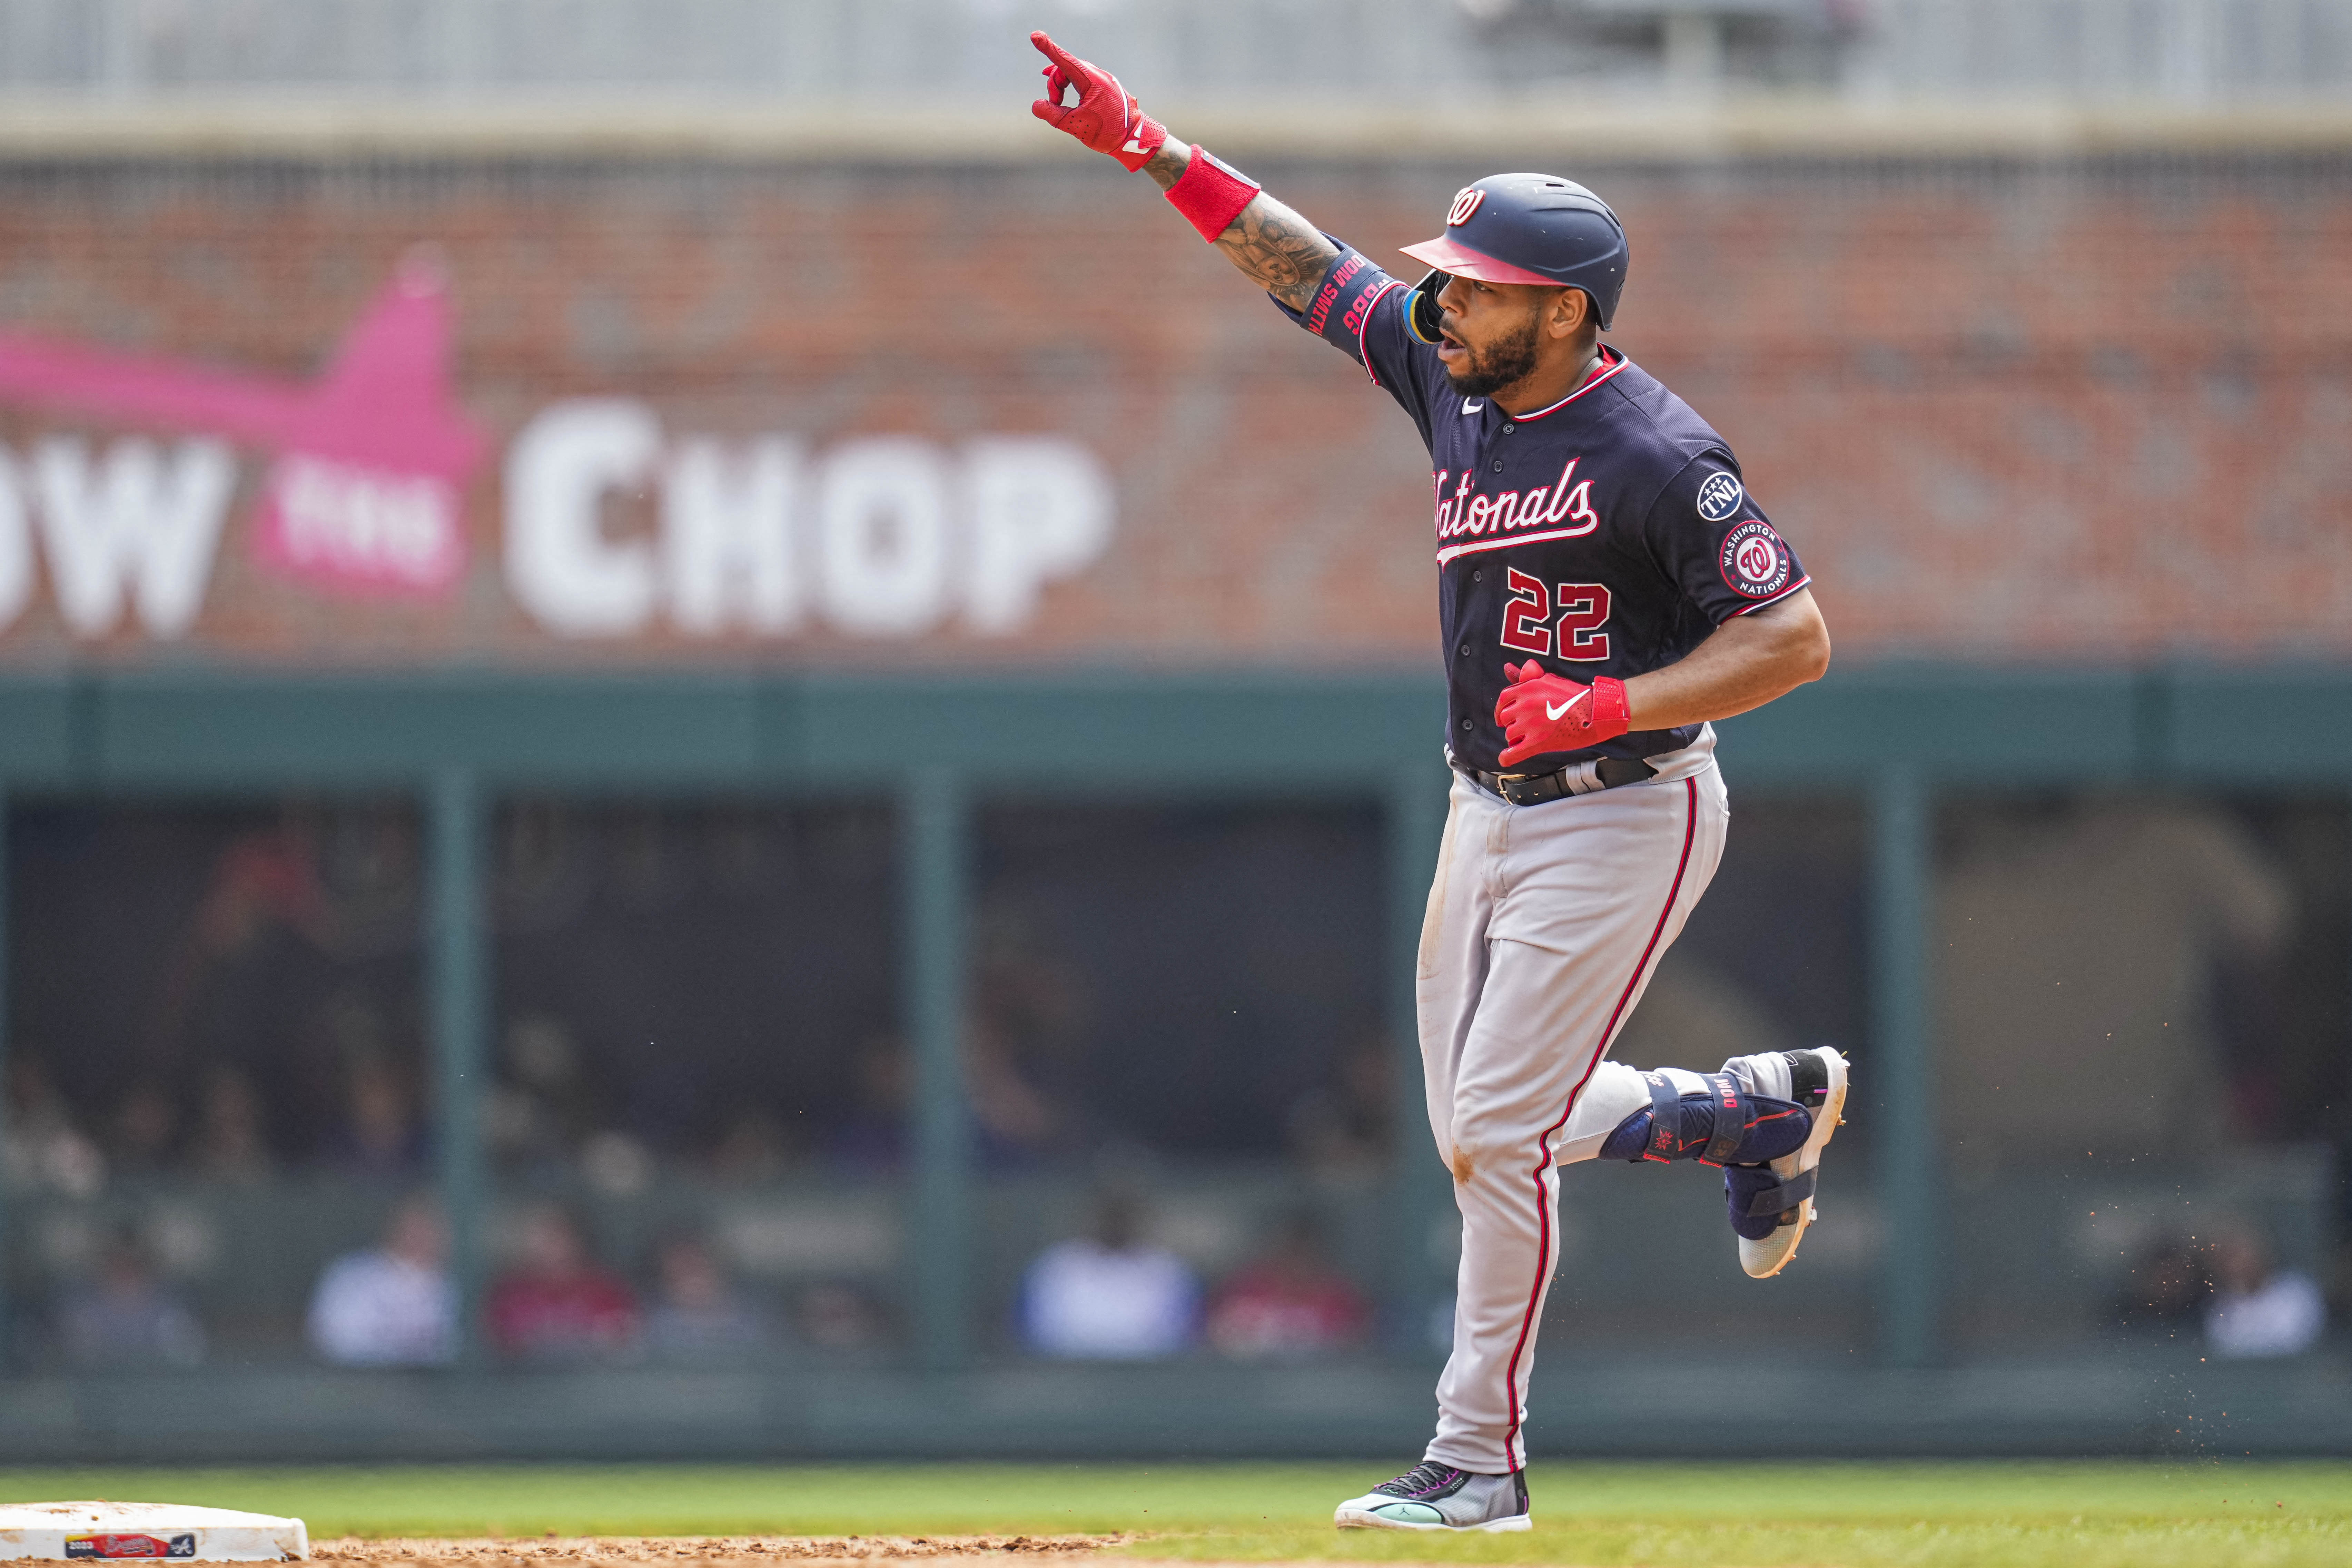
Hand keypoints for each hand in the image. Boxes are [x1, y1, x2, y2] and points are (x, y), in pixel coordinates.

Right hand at [1029, 31, 1167, 170]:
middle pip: (1066, 69)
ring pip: (1073, 74)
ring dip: (1062, 87)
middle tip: (1054, 104)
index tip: (1035, 35)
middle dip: (1055, 85)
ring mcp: (1102, 78)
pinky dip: (1071, 84)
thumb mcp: (1077, 125)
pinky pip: (1082, 78)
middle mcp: (1098, 75)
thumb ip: (1054, 115)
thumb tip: (1036, 105)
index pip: (1065, 61)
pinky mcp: (1104, 85)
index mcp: (1092, 81)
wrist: (1136, 138)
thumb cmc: (1109, 132)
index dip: (1048, 48)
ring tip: (1060, 105)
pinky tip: (1064, 90)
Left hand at [1494, 661, 1631, 766]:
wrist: (1597, 711)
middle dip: (1512, 724)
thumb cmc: (1577, 695)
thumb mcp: (1550, 680)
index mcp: (1528, 688)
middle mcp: (1526, 705)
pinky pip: (1513, 753)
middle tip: (1523, 728)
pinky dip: (1507, 757)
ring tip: (1529, 739)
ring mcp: (1531, 725)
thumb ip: (1527, 676)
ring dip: (1516, 739)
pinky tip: (1506, 758)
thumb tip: (1507, 667)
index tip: (1503, 716)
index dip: (1501, 709)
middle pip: (1506, 718)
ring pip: (1510, 735)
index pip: (1504, 699)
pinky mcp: (1539, 742)